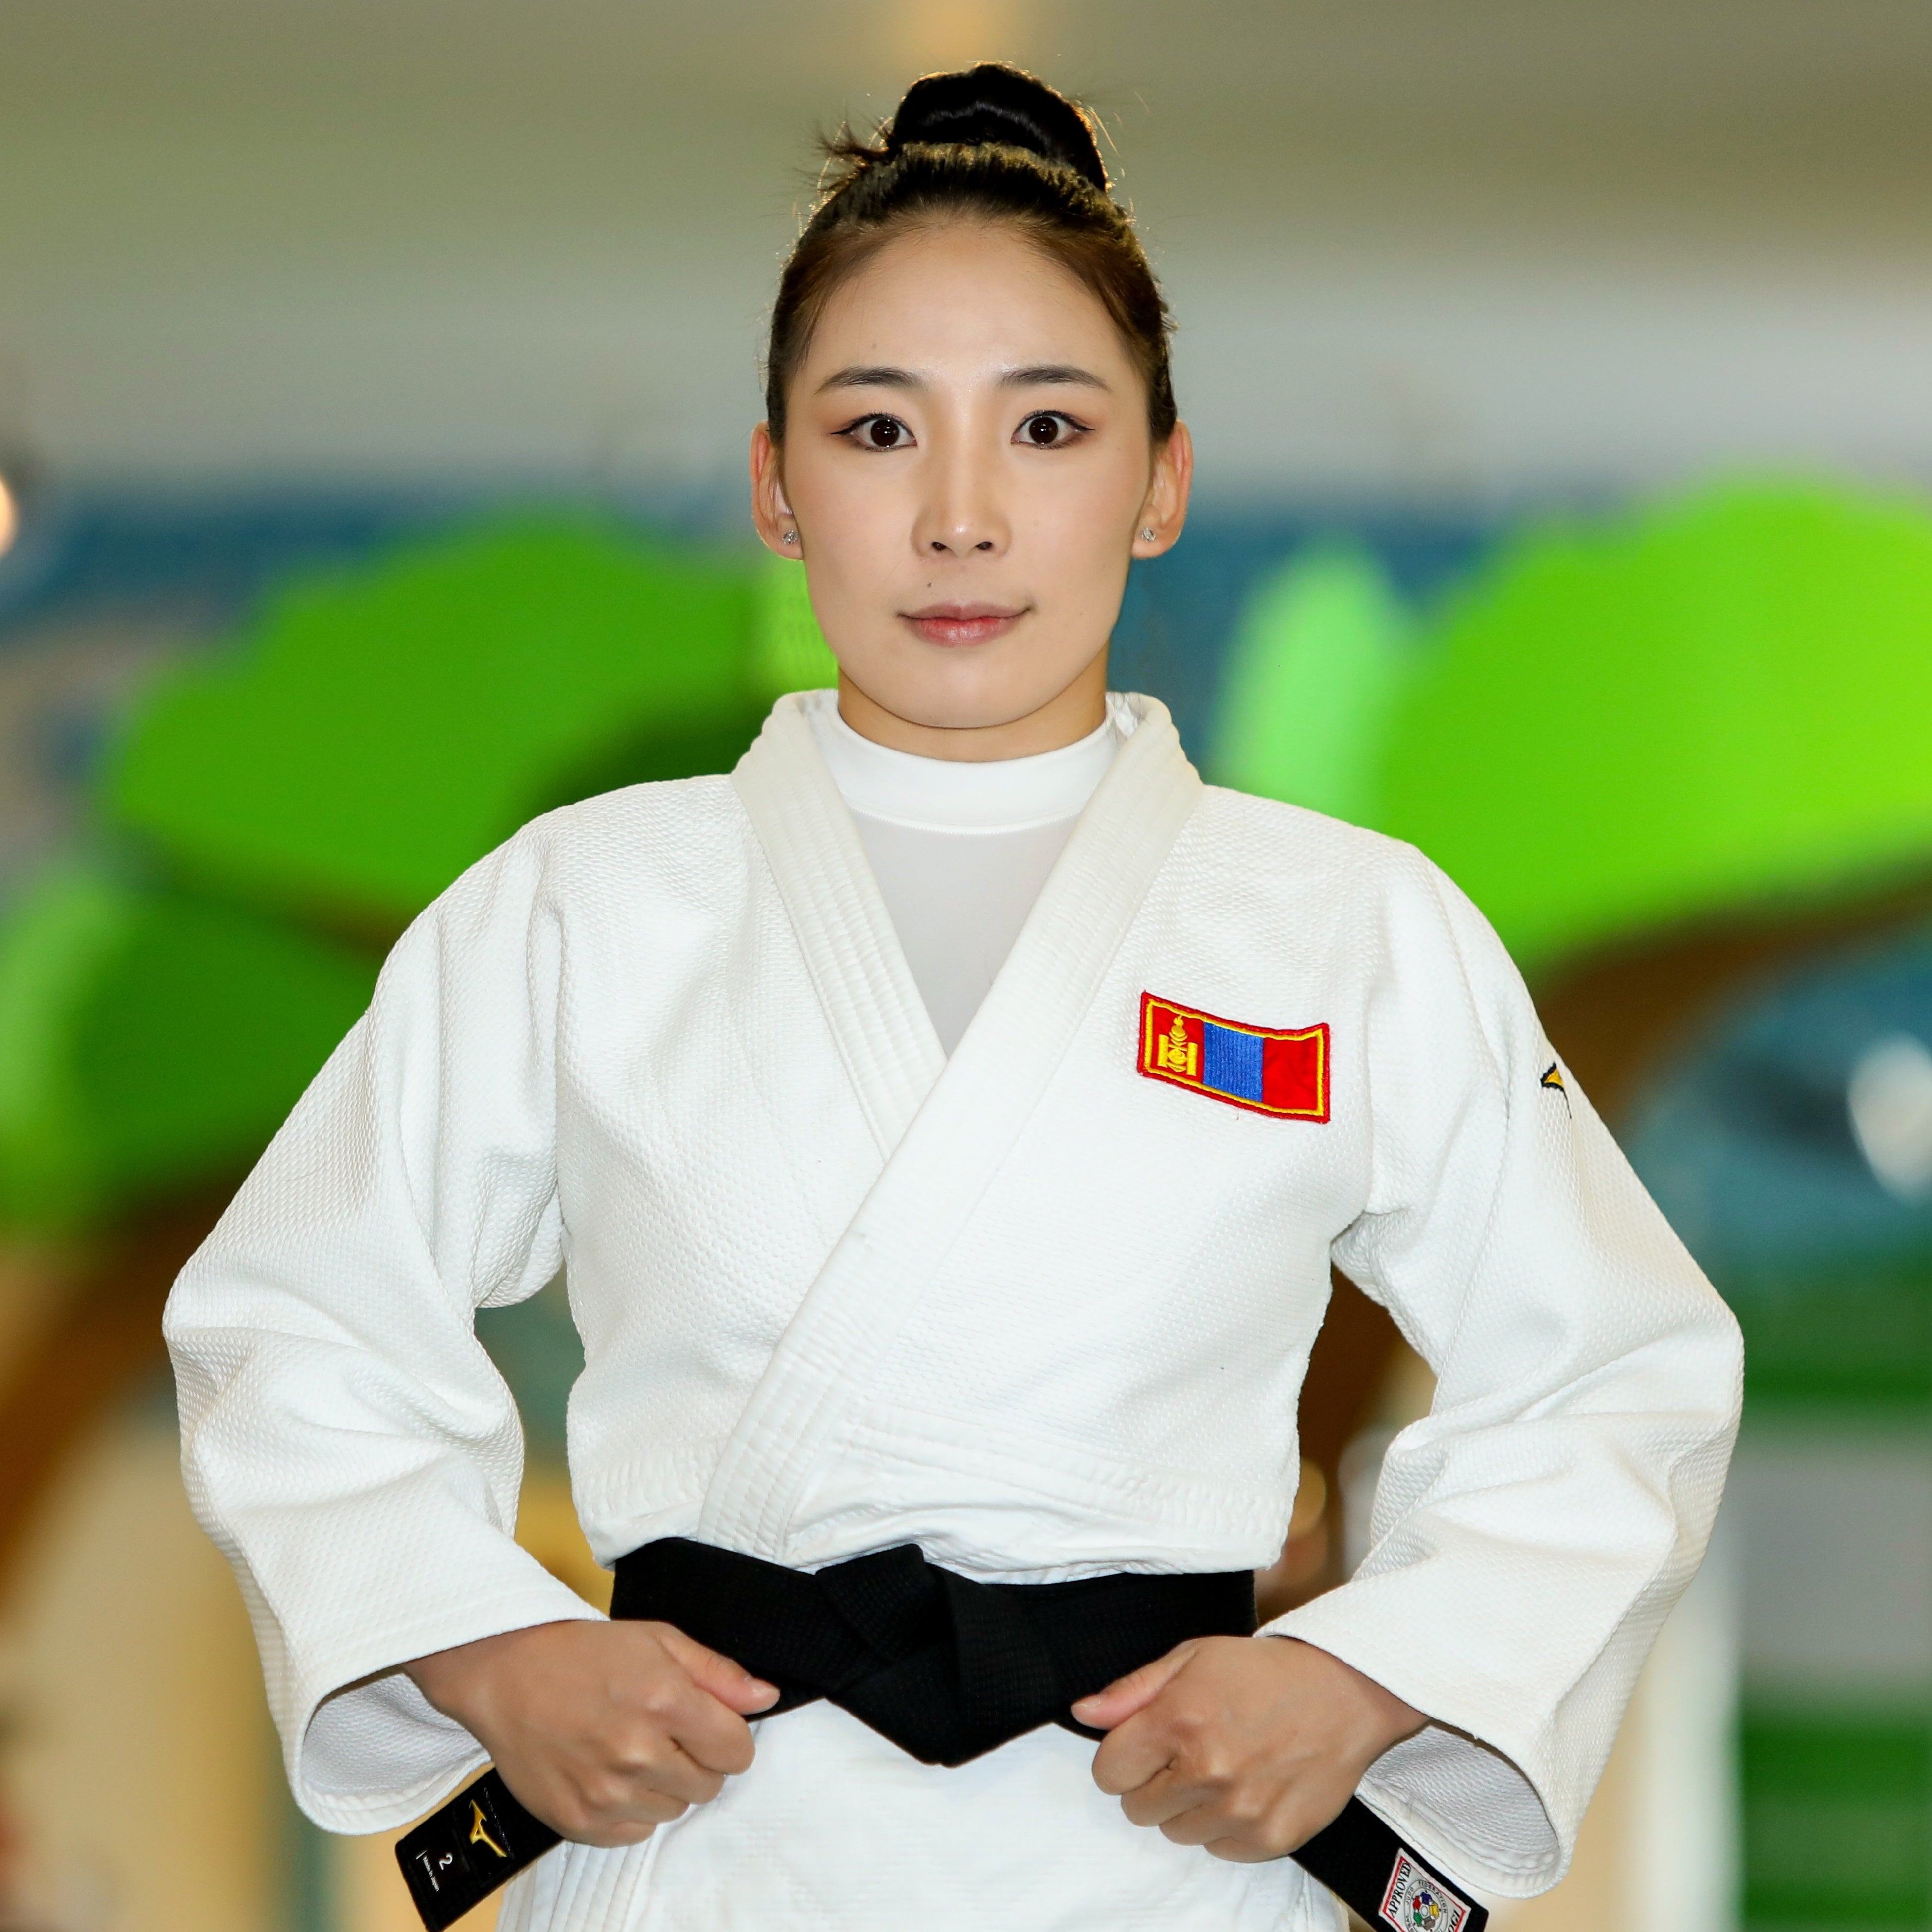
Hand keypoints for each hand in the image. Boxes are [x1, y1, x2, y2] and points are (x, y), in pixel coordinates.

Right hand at [404, 1620, 778, 1846]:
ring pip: (674, 1810)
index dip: (728, 1736)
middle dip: (697, 1759)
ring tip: (630, 1746)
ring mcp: (605, 1793)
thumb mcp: (659, 1640)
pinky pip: (635, 1831)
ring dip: (664, 1783)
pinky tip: (609, 1770)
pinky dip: (631, 1808)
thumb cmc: (584, 1652)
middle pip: (710, 1785)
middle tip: (663, 1730)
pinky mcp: (579, 1821)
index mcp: (664, 1700)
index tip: (708, 1724)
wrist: (507, 1674)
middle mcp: (637, 1752)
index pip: (737, 1751)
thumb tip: (766, 1698)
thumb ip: (718, 1673)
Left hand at [1072, 1636, 1422, 1861]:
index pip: (1109, 1771)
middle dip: (1153, 1782)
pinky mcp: (1270, 1837)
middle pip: (1138, 1808)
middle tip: (1187, 1753)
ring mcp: (1240, 1810)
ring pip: (1176, 1833)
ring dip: (1189, 1807)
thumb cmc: (1265, 1671)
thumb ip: (1132, 1690)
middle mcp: (1207, 1771)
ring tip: (1221, 1767)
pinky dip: (1225, 1828)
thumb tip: (1083, 1713)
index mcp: (1179, 1720)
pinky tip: (1246, 1788)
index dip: (1122, 1757)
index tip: (1145, 1745)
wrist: (1344, 1693)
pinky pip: (1219, 1851)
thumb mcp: (1192, 1657)